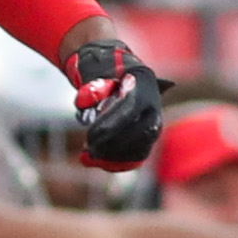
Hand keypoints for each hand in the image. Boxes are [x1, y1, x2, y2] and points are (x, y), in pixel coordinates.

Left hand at [64, 36, 165, 170]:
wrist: (123, 74)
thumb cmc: (106, 74)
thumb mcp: (97, 74)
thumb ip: (91, 88)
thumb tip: (84, 101)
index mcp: (142, 84)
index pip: (129, 111)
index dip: (109, 127)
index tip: (89, 138)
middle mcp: (153, 105)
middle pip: (138, 133)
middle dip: (112, 146)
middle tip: (88, 151)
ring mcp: (154, 122)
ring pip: (140, 148)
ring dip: (114, 158)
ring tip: (90, 158)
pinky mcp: (149, 137)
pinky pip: (138, 155)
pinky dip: (119, 162)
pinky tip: (100, 162)